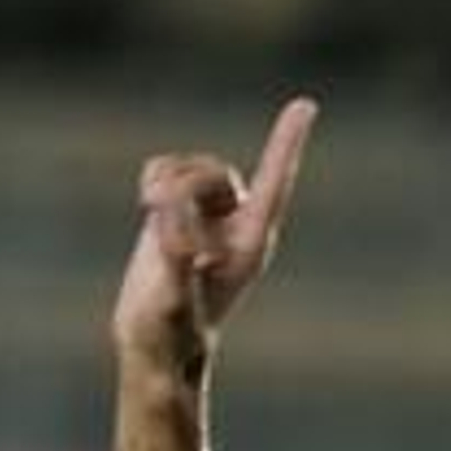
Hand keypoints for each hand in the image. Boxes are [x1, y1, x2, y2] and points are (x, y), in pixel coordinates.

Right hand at [111, 98, 318, 381]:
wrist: (156, 345)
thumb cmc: (172, 331)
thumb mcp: (174, 300)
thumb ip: (178, 264)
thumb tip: (180, 242)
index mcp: (250, 242)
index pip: (272, 184)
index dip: (286, 144)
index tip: (305, 105)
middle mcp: (233, 222)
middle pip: (215, 174)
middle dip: (185, 190)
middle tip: (159, 222)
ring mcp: (205, 215)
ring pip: (187, 168)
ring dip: (163, 189)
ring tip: (151, 219)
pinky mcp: (175, 212)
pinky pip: (165, 169)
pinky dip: (151, 180)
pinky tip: (145, 206)